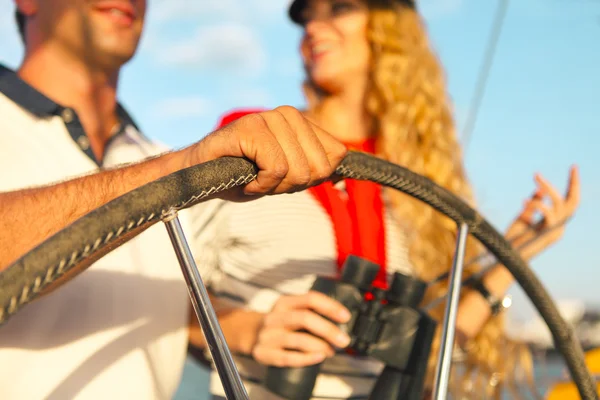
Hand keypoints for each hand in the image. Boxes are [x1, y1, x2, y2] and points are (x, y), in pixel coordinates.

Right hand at [188, 106, 346, 196]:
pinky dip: (261, 185)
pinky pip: (276, 169)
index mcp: (302, 122)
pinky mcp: (251, 128)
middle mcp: (289, 114)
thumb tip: (343, 178)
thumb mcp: (288, 174)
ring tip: (254, 177)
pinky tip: (246, 179)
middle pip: (320, 167)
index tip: (286, 178)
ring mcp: (269, 118)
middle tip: (266, 179)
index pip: (336, 155)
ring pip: (299, 170)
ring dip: (274, 186)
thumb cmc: (244, 175)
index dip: (313, 178)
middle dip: (293, 185)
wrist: (199, 175)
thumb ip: (315, 170)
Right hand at [252, 291, 351, 367]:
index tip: (345, 317)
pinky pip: (288, 357)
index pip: (310, 299)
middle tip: (344, 340)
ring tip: (331, 351)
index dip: (330, 307)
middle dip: (328, 330)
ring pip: (298, 339)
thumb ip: (311, 311)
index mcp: (284, 302)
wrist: (250, 334)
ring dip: (320, 346)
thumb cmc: (280, 323)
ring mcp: (268, 336)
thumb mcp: (291, 310)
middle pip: (305, 318)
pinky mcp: (263, 353)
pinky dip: (306, 358)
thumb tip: (342, 322)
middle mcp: (274, 317)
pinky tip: (318, 357)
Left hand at [505, 166, 579, 260]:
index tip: (573, 168)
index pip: (568, 202)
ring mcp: (555, 232)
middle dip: (574, 184)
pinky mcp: (547, 235)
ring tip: (536, 177)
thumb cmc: (512, 239)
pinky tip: (524, 202)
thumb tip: (540, 189)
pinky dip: (538, 204)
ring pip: (560, 204)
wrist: (505, 257)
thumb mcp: (522, 217)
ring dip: (548, 187)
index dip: (572, 185)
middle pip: (573, 202)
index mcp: (554, 222)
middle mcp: (558, 227)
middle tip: (574, 167)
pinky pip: (549, 214)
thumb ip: (533, 204)